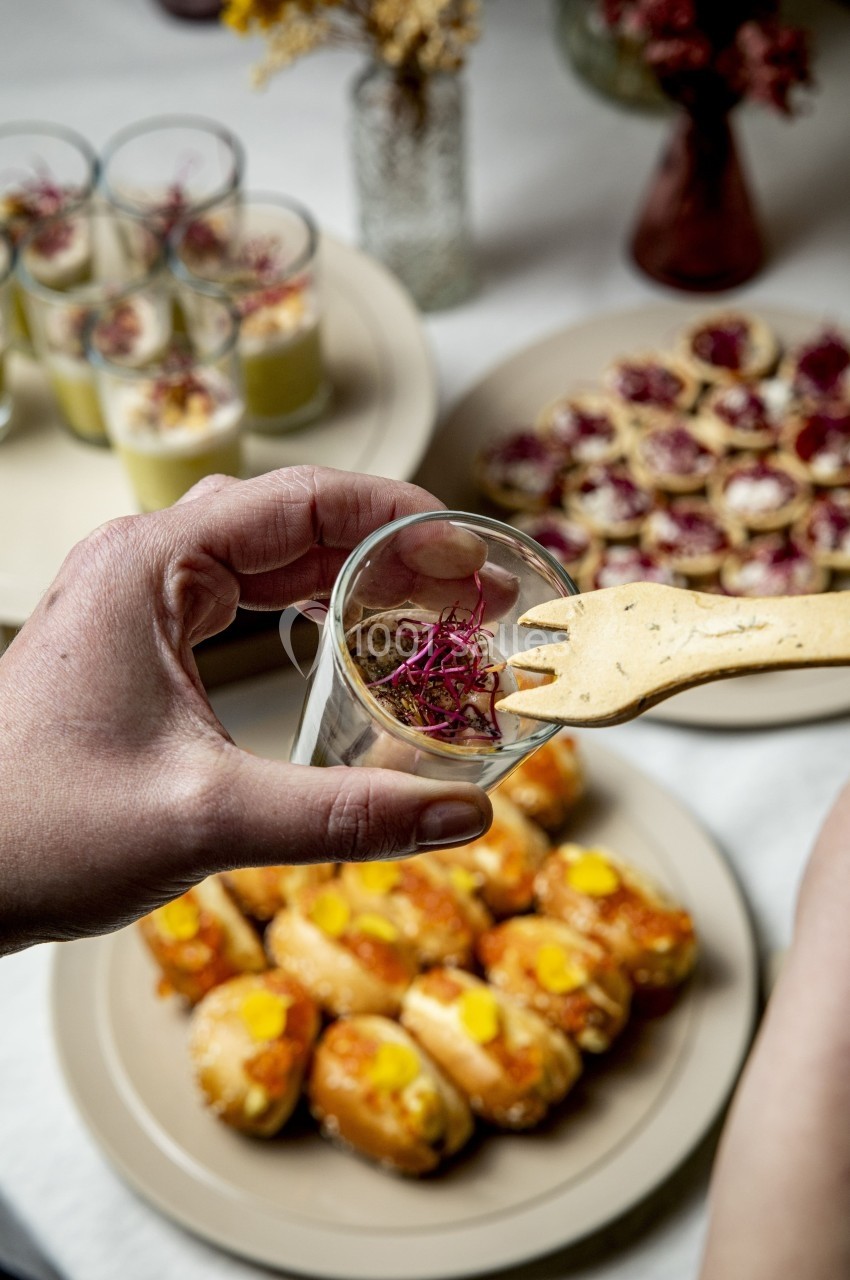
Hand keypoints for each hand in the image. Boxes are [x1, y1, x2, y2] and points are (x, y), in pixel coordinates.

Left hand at [0, 466, 491, 954]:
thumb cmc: (41, 833)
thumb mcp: (207, 819)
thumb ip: (344, 815)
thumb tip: (465, 816)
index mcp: (150, 563)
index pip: (304, 499)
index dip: (402, 519)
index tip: (474, 553)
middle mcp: (140, 560)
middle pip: (291, 517)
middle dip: (387, 546)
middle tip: (470, 589)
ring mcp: (133, 596)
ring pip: (265, 552)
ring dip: (348, 571)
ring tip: (427, 606)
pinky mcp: (135, 637)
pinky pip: (237, 592)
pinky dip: (304, 602)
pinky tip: (347, 631)